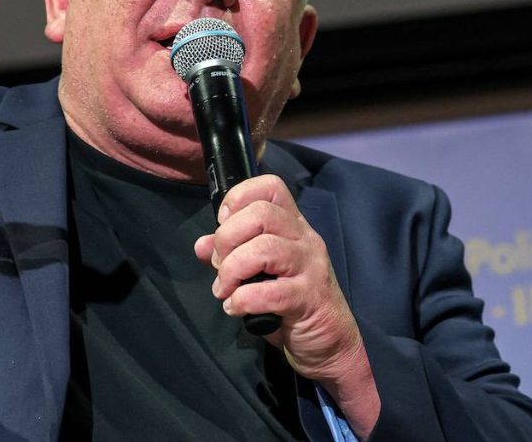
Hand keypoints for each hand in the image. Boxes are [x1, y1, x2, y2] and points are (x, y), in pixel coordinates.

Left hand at [193, 174, 363, 382]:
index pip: (270, 187)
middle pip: (261, 214)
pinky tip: (236, 308)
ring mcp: (310, 267)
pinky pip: (270, 291)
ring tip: (225, 289)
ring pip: (264, 248)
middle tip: (221, 265)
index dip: (239, 197)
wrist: (330, 344)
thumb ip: (231, 255)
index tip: (223, 223)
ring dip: (232, 269)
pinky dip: (243, 300)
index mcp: (292, 225)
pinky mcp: (309, 298)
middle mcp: (304, 239)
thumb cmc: (291, 303)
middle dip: (227, 238)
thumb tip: (201, 245)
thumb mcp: (258, 274)